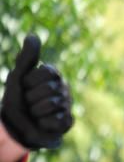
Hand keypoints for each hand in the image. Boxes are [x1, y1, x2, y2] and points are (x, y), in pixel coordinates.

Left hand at [1, 34, 73, 149]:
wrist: (18, 126)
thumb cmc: (17, 99)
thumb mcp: (18, 76)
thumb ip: (27, 58)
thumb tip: (33, 35)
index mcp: (54, 76)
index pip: (47, 72)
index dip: (30, 81)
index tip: (26, 86)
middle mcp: (64, 89)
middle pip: (49, 89)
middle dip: (32, 98)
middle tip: (29, 102)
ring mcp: (67, 106)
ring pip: (51, 105)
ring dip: (36, 112)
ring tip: (35, 113)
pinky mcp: (68, 122)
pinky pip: (56, 121)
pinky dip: (44, 123)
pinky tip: (43, 124)